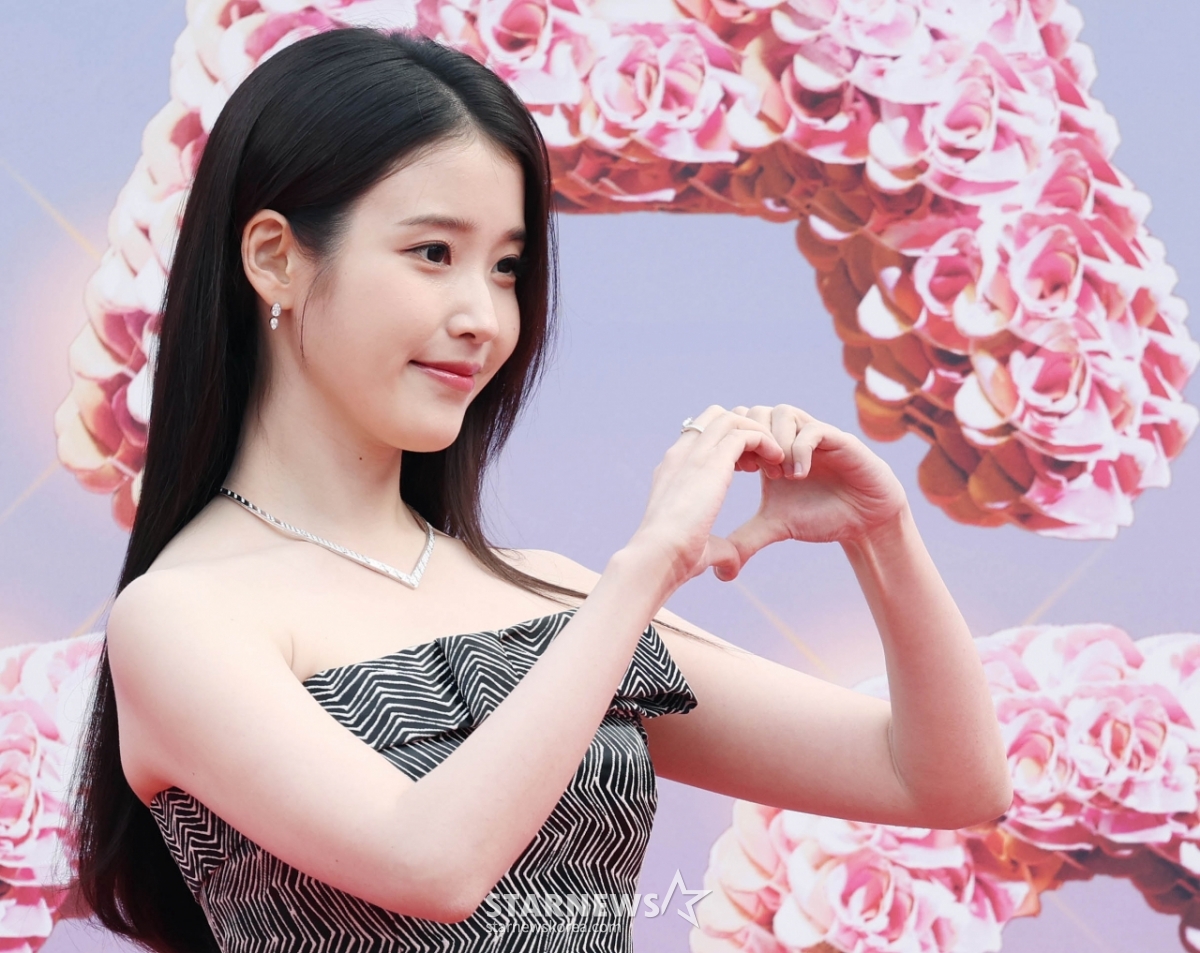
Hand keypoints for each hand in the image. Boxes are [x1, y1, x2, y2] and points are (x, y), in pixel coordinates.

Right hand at [627, 406, 785, 593]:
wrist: (658, 555)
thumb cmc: (674, 559)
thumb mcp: (700, 548)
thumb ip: (719, 550)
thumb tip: (730, 568)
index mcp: (673, 470)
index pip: (702, 435)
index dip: (730, 444)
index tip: (749, 469)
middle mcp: (681, 454)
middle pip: (717, 416)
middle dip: (745, 430)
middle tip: (763, 461)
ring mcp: (695, 453)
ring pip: (732, 418)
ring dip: (759, 434)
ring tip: (775, 461)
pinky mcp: (713, 460)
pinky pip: (746, 433)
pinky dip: (766, 442)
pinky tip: (776, 465)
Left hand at [723, 404, 907, 571]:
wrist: (864, 521)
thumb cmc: (820, 516)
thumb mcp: (776, 526)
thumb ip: (746, 539)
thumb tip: (718, 572)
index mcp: (769, 450)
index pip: (739, 424)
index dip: (732, 444)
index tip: (735, 473)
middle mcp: (789, 436)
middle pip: (755, 411)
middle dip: (752, 440)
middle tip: (755, 471)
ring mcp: (813, 434)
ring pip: (782, 413)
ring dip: (775, 442)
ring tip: (780, 475)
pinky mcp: (839, 439)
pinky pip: (813, 429)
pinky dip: (799, 449)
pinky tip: (798, 475)